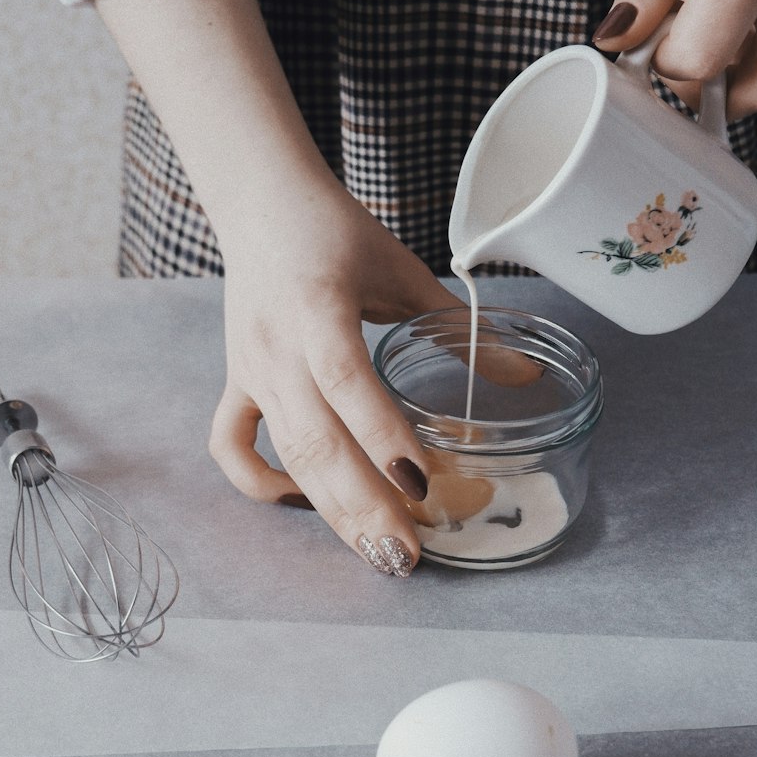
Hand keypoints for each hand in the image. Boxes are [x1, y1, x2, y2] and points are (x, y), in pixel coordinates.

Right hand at [209, 178, 459, 575]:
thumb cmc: (337, 233)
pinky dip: (261, 482)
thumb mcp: (405, 272)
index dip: (383, 435)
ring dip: (330, 509)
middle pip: (315, 439)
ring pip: (284, 453)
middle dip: (362, 503)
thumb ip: (461, 328)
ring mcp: (251, 369)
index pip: (347, 380)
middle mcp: (277, 345)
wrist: (261, 202)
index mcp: (319, 307)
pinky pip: (232, 445)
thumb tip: (523, 379)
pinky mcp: (236, 380)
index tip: (423, 486)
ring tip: (378, 552)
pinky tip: (303, 504)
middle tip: (407, 554)